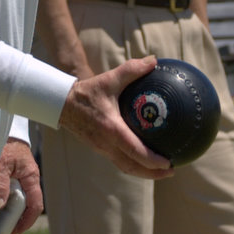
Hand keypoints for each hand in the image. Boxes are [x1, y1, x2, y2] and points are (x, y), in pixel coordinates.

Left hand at [0, 138, 43, 233]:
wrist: (0, 128)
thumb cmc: (3, 143)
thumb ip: (0, 184)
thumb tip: (0, 205)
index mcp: (31, 176)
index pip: (35, 205)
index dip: (27, 220)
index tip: (15, 230)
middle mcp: (30, 178)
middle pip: (28, 204)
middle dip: (17, 218)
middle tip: (3, 228)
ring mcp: (23, 176)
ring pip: (20, 198)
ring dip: (11, 209)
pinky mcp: (15, 174)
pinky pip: (14, 191)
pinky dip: (7, 200)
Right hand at [59, 56, 173, 178]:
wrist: (61, 103)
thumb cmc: (87, 91)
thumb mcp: (109, 79)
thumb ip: (132, 69)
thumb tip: (154, 61)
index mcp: (111, 129)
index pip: (135, 151)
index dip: (153, 161)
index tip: (169, 164)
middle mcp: (106, 143)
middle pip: (132, 167)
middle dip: (152, 173)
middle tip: (171, 171)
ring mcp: (101, 148)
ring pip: (125, 167)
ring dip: (143, 172)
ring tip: (160, 170)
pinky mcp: (98, 148)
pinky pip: (119, 161)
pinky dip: (133, 164)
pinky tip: (143, 158)